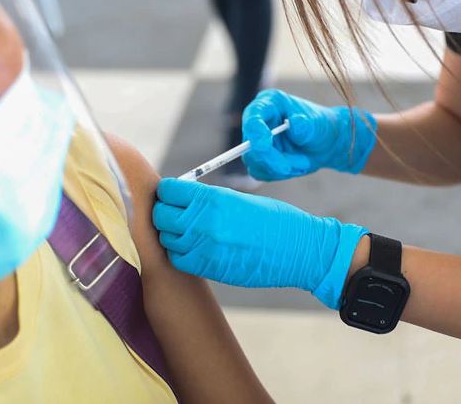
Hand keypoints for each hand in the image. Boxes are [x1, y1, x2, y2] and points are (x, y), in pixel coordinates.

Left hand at [153, 178, 367, 308]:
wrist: (299, 250)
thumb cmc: (274, 220)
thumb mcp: (240, 199)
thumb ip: (209, 199)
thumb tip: (183, 198)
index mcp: (213, 199)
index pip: (168, 191)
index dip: (168, 191)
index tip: (174, 194)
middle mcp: (204, 223)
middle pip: (161, 215)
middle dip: (166, 211)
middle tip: (177, 212)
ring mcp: (205, 248)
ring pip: (167, 238)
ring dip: (173, 233)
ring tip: (188, 230)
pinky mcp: (210, 269)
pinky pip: (178, 259)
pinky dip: (180, 253)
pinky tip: (194, 247)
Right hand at [242, 89, 376, 180]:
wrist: (325, 144)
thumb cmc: (319, 127)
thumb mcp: (316, 124)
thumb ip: (305, 125)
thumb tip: (294, 125)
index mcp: (268, 103)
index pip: (253, 117)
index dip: (255, 132)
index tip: (265, 145)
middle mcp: (257, 121)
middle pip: (250, 145)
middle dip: (271, 159)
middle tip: (289, 168)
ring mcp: (255, 141)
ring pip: (256, 162)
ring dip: (280, 167)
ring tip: (303, 162)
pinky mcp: (258, 159)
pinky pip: (261, 172)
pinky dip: (279, 174)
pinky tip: (295, 165)